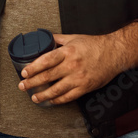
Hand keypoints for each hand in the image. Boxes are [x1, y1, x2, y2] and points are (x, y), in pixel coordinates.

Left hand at [17, 24, 137, 104]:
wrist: (114, 54)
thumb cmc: (94, 45)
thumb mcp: (74, 37)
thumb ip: (57, 39)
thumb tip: (43, 38)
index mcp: (68, 51)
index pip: (46, 60)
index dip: (33, 67)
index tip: (24, 72)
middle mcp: (72, 65)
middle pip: (48, 76)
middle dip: (33, 82)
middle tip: (23, 86)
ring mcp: (78, 78)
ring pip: (57, 89)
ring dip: (43, 95)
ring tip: (34, 97)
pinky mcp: (85, 87)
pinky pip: (68, 97)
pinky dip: (58, 100)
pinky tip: (51, 100)